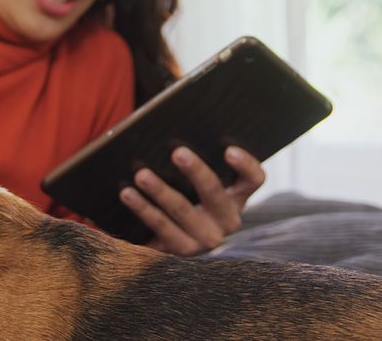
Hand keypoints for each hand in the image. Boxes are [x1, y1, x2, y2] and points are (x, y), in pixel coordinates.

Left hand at [119, 146, 264, 255]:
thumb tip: (171, 129)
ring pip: (182, 211)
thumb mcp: (196, 181)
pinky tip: (127, 194)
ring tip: (141, 175)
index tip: (229, 150)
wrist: (167, 236)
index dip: (246, 165)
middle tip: (177, 152)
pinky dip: (143, 209)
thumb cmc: (183, 191)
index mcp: (237, 196)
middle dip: (196, 171)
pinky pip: (160, 229)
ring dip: (160, 191)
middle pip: (215, 193)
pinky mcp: (181, 251)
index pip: (254, 179)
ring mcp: (205, 239)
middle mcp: (227, 220)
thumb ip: (192, 159)